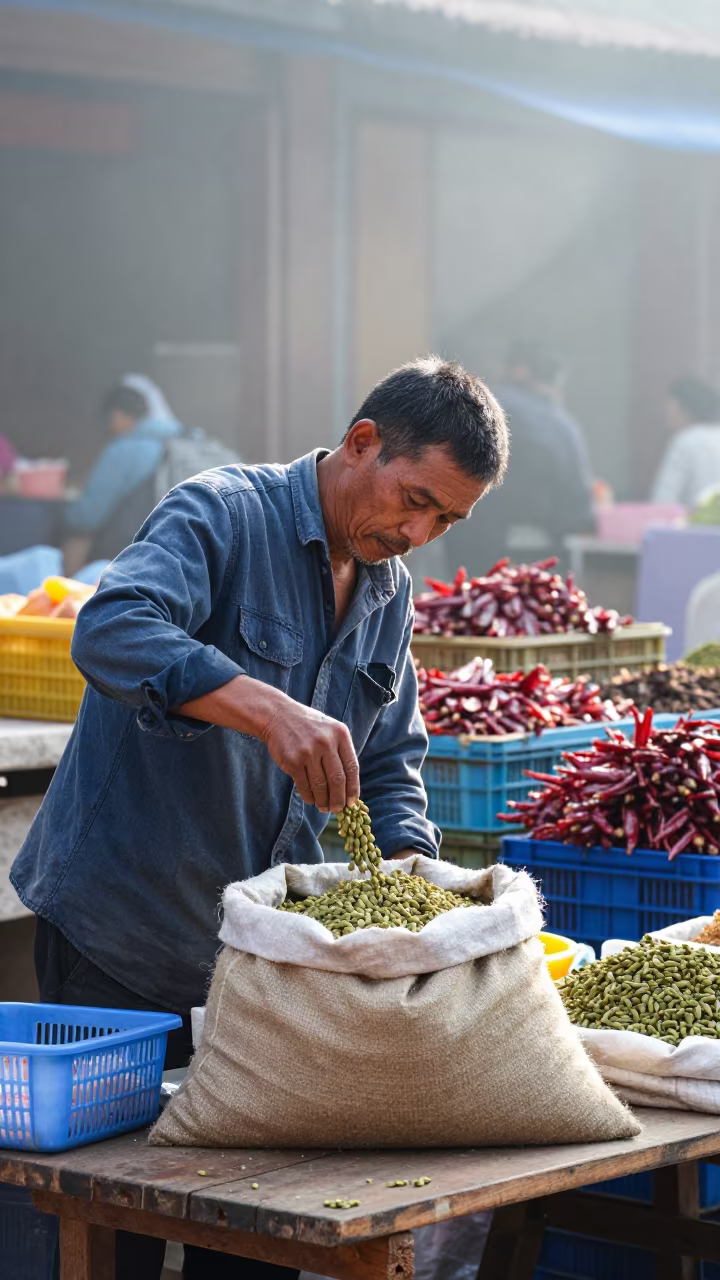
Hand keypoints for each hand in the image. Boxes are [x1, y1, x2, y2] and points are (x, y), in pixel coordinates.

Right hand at [180, 674, 359, 811]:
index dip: (353, 788)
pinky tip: (311, 800)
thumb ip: (340, 751)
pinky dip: (309, 796)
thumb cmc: (307, 726)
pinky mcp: (293, 760)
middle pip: (337, 780)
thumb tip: (349, 786)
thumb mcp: (329, 730)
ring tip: (324, 807)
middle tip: (338, 810)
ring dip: (323, 801)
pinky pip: (304, 785)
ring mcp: (309, 751)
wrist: (277, 715)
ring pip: (321, 785)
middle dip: (339, 800)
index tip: (352, 802)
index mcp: (340, 734)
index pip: (352, 768)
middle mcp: (326, 742)